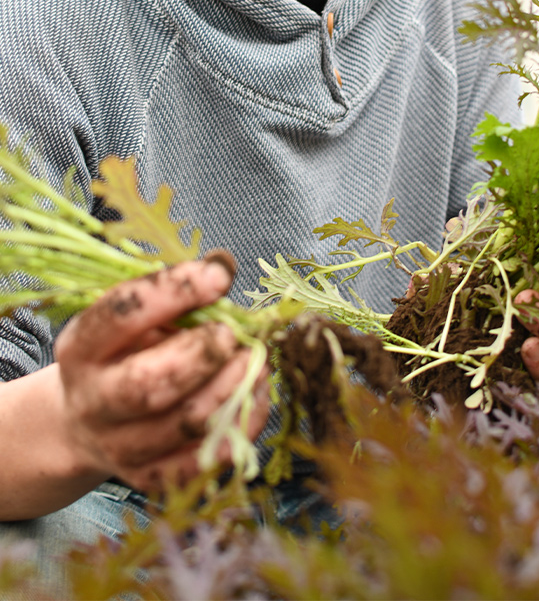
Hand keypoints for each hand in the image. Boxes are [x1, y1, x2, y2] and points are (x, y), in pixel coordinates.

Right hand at [54, 253, 268, 492]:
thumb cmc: (125, 353)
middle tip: (231, 334)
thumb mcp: (136, 315)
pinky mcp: (151, 478)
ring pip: (184, 424)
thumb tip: (223, 265)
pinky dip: (241, 422)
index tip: (218, 276)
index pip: (121, 315)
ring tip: (253, 359)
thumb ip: (176, 290)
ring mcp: (120, 446)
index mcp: (81, 348)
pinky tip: (254, 392)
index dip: (174, 291)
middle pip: (146, 386)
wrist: (88, 423)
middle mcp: (93, 401)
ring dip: (232, 387)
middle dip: (201, 355)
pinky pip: (205, 458)